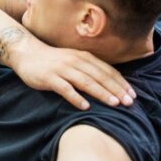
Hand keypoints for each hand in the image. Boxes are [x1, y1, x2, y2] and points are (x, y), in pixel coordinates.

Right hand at [10, 40, 135, 110]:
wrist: (27, 53)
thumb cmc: (53, 60)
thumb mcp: (74, 60)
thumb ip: (89, 69)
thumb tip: (109, 82)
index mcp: (84, 57)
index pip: (107, 71)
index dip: (121, 83)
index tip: (133, 95)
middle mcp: (76, 62)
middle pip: (100, 77)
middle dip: (116, 90)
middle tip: (129, 102)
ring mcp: (62, 70)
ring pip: (86, 82)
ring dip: (101, 93)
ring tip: (114, 103)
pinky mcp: (50, 78)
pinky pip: (65, 89)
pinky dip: (76, 97)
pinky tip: (85, 106)